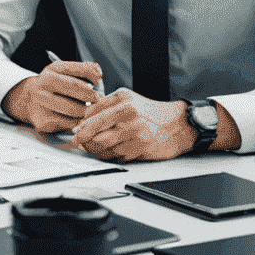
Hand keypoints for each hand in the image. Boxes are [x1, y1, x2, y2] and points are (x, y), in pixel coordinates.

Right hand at [1, 60, 103, 133]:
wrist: (27, 99)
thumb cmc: (54, 87)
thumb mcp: (65, 74)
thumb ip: (84, 71)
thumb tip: (97, 73)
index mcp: (53, 69)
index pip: (81, 69)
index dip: (94, 75)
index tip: (98, 80)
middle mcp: (44, 82)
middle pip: (77, 88)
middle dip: (92, 96)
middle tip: (97, 100)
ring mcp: (41, 101)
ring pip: (75, 110)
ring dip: (86, 112)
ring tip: (88, 111)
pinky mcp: (43, 120)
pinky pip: (70, 124)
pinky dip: (78, 124)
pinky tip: (78, 120)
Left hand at [70, 90, 197, 161]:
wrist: (178, 125)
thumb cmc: (150, 111)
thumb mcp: (126, 98)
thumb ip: (104, 105)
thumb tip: (84, 117)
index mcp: (123, 102)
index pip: (94, 116)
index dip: (81, 126)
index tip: (75, 131)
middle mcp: (130, 118)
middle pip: (97, 134)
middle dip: (84, 140)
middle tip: (78, 142)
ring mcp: (137, 135)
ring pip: (105, 148)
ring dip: (94, 150)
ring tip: (91, 147)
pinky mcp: (142, 150)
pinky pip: (118, 156)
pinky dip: (110, 156)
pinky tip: (108, 151)